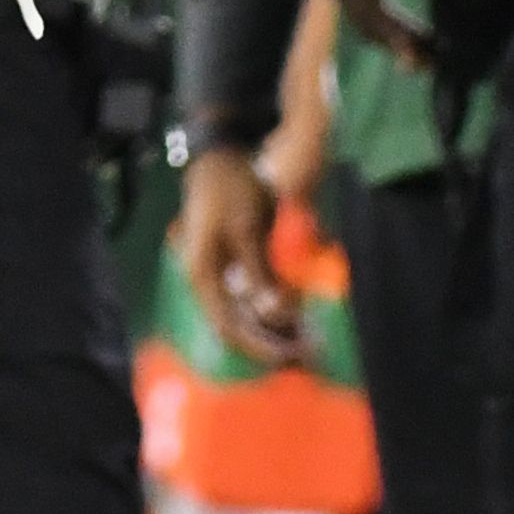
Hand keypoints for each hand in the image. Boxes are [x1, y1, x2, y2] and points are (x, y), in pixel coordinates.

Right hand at [178, 148, 304, 366]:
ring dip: (276, 328)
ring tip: (310, 337)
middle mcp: (207, 281)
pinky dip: (274, 307)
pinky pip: (252, 297)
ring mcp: (219, 273)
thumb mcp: (245, 228)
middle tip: (310, 352)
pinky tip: (298, 313)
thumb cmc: (229, 189)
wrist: (219, 156)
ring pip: (247, 314)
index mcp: (202, 275)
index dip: (259, 347)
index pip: (227, 328)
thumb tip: (274, 313)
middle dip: (273, 342)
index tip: (292, 358)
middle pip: (237, 326)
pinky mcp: (232, 264)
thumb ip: (258, 272)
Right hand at [309, 0, 461, 69]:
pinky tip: (408, 36)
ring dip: (393, 39)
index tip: (418, 50)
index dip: (394, 28)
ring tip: (429, 57)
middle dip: (399, 43)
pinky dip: (383, 26)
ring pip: (361, 19)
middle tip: (435, 63)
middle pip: (366, 19)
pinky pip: (359, 10)